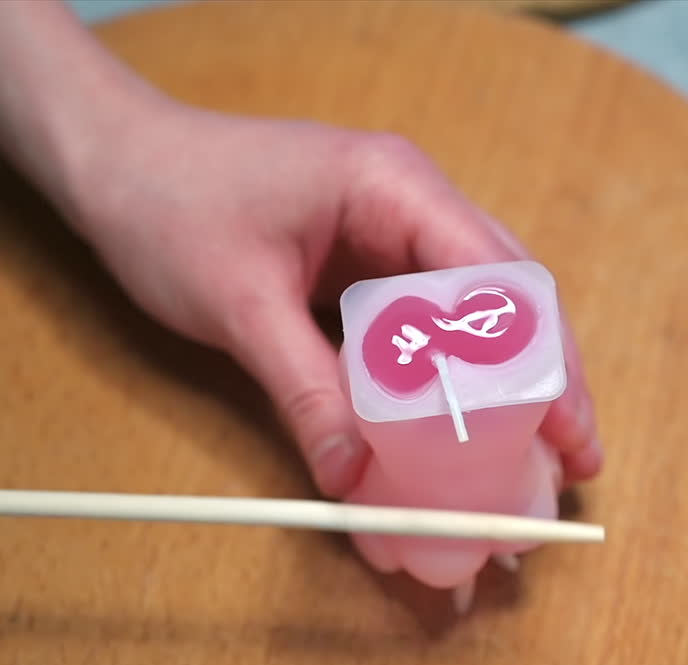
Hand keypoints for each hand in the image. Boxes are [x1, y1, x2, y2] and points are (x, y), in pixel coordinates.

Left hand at [63, 100, 602, 499]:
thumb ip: (305, 390)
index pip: (498, 276)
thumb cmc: (169, 204)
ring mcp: (393, 230)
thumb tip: (355, 480)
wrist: (114, 161)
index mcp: (394, 187)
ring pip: (476, 311)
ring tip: (537, 455)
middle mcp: (411, 202)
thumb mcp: (239, 305)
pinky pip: (429, 321)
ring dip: (505, 382)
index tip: (567, 430)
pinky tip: (463, 426)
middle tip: (572, 458)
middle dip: (547, 378)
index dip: (543, 360)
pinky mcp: (368, 261)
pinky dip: (449, 376)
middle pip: (508, 296)